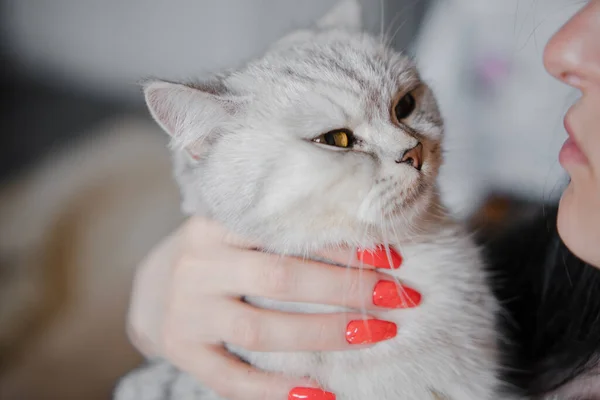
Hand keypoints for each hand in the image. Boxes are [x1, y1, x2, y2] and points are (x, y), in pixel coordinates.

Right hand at [126, 216, 419, 399]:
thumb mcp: (236, 231)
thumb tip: (366, 245)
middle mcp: (198, 264)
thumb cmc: (214, 257)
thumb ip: (280, 232)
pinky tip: (320, 394)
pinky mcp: (182, 351)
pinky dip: (276, 390)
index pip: (284, 230)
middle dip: (344, 289)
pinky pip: (231, 379)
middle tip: (398, 297)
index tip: (390, 256)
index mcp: (216, 224)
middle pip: (279, 278)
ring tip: (375, 334)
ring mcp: (187, 311)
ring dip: (324, 334)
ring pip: (261, 329)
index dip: (340, 244)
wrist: (150, 290)